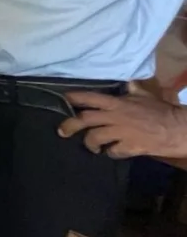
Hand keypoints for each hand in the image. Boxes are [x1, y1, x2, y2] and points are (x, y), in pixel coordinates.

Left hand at [58, 87, 186, 158]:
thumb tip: (129, 83)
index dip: (75, 98)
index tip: (63, 99)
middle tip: (62, 131)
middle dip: (70, 125)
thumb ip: (133, 91)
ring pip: (94, 138)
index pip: (90, 98)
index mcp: (117, 103)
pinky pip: (113, 152)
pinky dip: (111, 153)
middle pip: (85, 120)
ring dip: (90, 143)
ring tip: (92, 147)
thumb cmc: (162, 111)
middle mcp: (115, 117)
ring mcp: (121, 133)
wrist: (178, 129)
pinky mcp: (129, 148)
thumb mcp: (145, 96)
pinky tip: (112, 152)